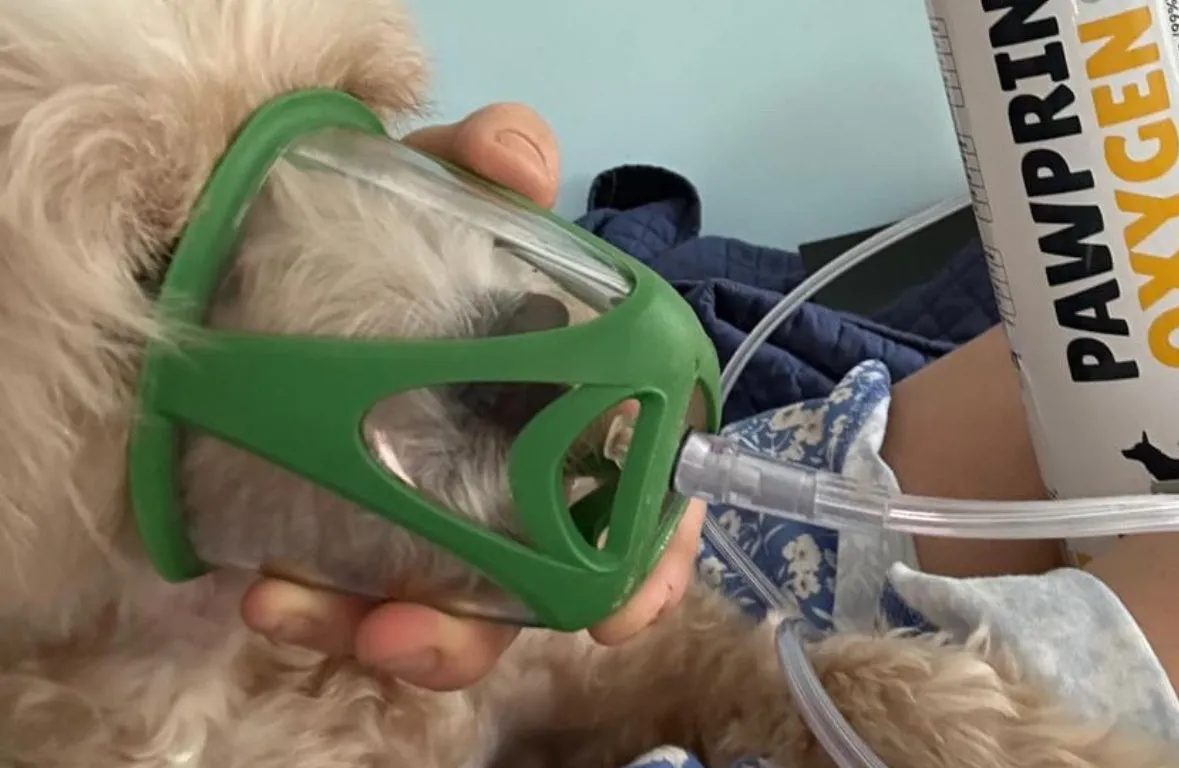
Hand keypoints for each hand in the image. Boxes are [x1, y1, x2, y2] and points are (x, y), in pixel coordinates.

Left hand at [240, 103, 705, 689]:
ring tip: (318, 615)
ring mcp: (429, 513)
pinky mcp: (347, 534)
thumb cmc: (384, 224)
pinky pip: (346, 601)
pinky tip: (271, 591)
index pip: (637, 495)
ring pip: (438, 615)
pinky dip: (317, 611)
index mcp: (564, 403)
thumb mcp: (439, 183)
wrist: (252, 249)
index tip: (621, 611)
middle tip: (412, 633)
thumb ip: (487, 161)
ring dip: (393, 638)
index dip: (648, 564)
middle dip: (482, 632)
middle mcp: (511, 472)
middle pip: (527, 587)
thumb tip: (518, 162)